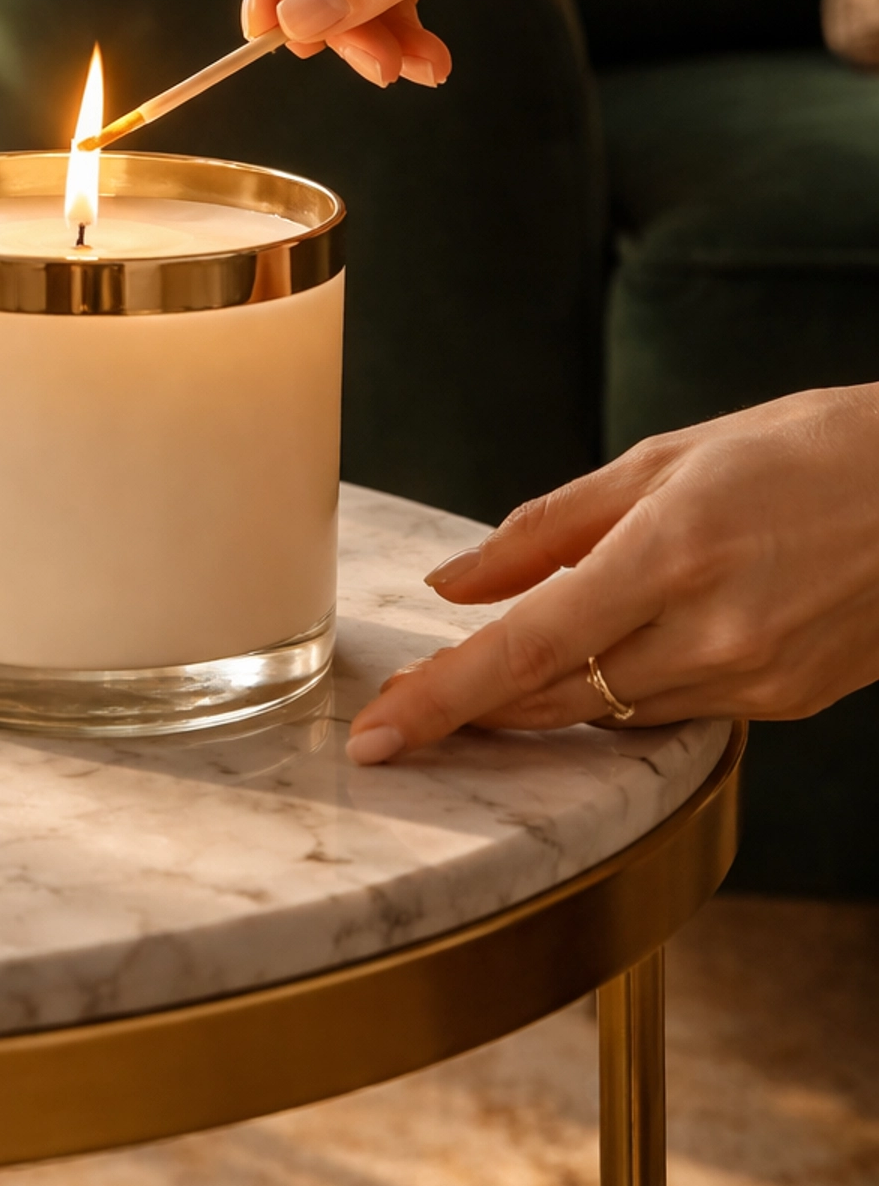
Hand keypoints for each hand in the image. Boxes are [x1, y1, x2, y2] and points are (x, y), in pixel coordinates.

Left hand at [345, 387, 878, 764]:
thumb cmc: (808, 448)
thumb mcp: (668, 458)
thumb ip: (549, 528)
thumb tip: (453, 583)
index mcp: (675, 551)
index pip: (526, 649)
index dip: (442, 700)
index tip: (376, 736)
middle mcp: (716, 629)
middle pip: (556, 698)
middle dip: (472, 708)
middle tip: (402, 709)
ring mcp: (758, 678)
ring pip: (610, 712)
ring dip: (538, 703)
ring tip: (476, 682)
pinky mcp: (788, 705)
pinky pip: (671, 713)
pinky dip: (622, 692)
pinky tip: (602, 660)